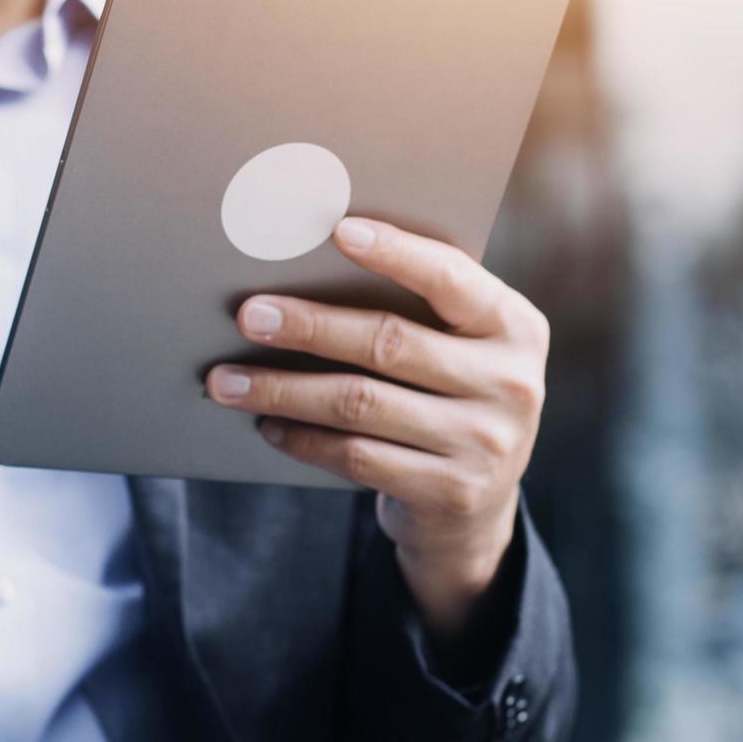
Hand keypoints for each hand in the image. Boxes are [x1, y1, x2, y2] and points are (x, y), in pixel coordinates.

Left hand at [204, 217, 547, 640]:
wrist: (477, 510)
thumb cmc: (448, 400)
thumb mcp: (460, 352)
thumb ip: (416, 313)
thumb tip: (306, 270)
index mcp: (515, 327)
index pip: (451, 278)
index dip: (395, 252)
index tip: (337, 231)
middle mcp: (510, 383)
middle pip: (389, 342)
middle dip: (309, 326)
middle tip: (249, 315)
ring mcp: (484, 443)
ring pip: (360, 404)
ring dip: (283, 389)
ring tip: (227, 380)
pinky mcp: (449, 492)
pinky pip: (356, 456)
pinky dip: (302, 438)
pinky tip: (267, 424)